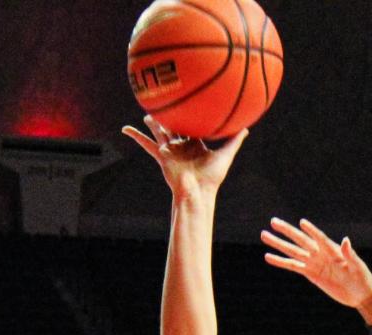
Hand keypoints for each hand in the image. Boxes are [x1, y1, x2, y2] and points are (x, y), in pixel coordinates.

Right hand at [121, 115, 247, 199]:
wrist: (197, 191)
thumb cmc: (212, 177)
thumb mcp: (225, 156)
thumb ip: (234, 141)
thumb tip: (247, 127)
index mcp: (196, 146)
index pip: (193, 128)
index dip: (193, 118)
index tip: (193, 106)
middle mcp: (182, 147)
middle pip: (175, 128)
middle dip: (172, 119)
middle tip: (168, 106)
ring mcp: (171, 151)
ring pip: (160, 132)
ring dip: (154, 123)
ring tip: (148, 114)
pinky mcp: (161, 156)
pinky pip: (146, 143)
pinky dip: (135, 136)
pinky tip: (124, 129)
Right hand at [261, 218, 371, 316]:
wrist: (360, 294)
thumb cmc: (362, 278)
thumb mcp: (358, 267)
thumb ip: (351, 254)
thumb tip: (346, 240)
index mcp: (333, 250)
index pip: (320, 238)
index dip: (312, 231)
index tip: (302, 222)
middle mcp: (321, 254)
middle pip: (301, 240)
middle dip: (287, 231)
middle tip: (273, 221)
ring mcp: (314, 263)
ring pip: (293, 252)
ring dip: (279, 244)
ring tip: (264, 235)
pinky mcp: (310, 274)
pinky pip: (293, 266)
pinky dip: (281, 262)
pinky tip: (269, 257)